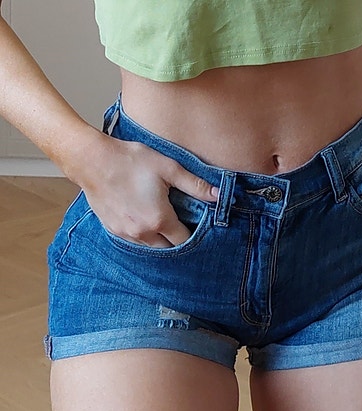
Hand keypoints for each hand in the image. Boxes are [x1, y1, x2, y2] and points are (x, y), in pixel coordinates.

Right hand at [76, 134, 217, 247]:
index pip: (184, 240)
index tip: (198, 224)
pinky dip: (144, 235)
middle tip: (183, 223)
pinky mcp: (113, 230)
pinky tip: (146, 220)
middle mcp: (143, 232)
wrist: (91, 159)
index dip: (194, 234)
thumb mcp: (168, 168)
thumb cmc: (131, 160)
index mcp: (160, 220)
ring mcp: (126, 234)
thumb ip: (195, 185)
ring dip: (161, 239)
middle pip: (169, 248)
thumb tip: (219, 195)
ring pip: (151, 247)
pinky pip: (135, 241)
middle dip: (178, 239)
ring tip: (165, 222)